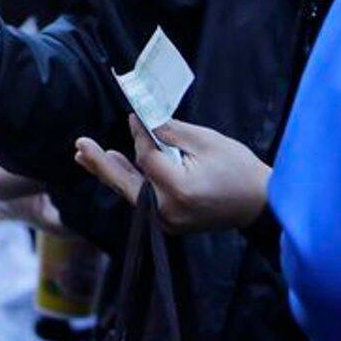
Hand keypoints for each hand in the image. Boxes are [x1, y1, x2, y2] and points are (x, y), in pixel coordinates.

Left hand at [74, 117, 271, 232]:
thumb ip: (169, 131)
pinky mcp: (169, 223)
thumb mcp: (206, 141)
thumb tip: (139, 120)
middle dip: (101, 163)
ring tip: (84, 156)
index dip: (139, 136)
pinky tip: (113, 166)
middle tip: (79, 145)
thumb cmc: (239, 169)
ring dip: (109, 172)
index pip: (146, 157)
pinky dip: (128, 181)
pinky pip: (141, 198)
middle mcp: (168, 211)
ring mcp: (167, 221)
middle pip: (126, 183)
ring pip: (130, 192)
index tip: (134, 116)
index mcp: (179, 190)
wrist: (261, 204)